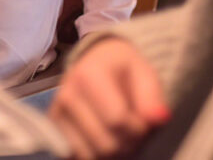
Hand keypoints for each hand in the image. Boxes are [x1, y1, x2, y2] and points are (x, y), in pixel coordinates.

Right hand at [48, 37, 169, 158]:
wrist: (95, 61)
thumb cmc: (122, 68)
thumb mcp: (142, 72)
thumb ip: (152, 95)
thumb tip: (158, 118)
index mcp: (88, 74)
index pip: (117, 120)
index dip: (138, 128)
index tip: (144, 121)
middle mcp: (67, 94)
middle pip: (105, 143)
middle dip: (127, 142)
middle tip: (133, 129)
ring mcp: (57, 112)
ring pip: (92, 154)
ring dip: (112, 151)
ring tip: (119, 133)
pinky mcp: (54, 127)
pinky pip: (77, 155)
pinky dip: (95, 153)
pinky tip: (103, 137)